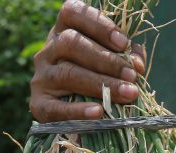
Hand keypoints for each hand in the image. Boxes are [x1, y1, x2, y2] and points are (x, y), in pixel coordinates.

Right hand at [29, 0, 146, 121]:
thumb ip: (126, 57)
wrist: (75, 117)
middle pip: (71, 43)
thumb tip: (136, 64)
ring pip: (67, 74)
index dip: (98, 24)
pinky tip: (99, 112)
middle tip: (132, 76)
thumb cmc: (99, 81)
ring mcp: (41, 77)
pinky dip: (79, 110)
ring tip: (127, 94)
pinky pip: (56, 107)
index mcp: (64, 31)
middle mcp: (48, 51)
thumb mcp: (112, 62)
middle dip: (106, 60)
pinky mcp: (39, 105)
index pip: (71, 13)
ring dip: (101, 84)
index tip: (123, 42)